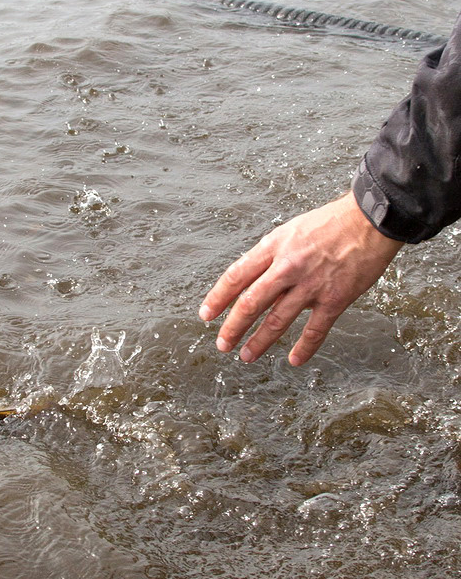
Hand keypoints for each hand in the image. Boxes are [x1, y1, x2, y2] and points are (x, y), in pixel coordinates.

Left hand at [199, 193, 403, 365]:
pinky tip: (294, 360)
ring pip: (277, 320)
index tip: (206, 315)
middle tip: (222, 344)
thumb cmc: (330, 223)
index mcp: (273, 247)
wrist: (371, 219)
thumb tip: (250, 282)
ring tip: (246, 355)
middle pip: (251, 303)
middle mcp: (288, 267)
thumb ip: (270, 257)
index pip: (236, 276)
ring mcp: (311, 285)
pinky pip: (316, 330)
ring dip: (259, 342)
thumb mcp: (289, 231)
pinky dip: (304, 348)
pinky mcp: (336, 298)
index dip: (217, 298)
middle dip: (233, 327)